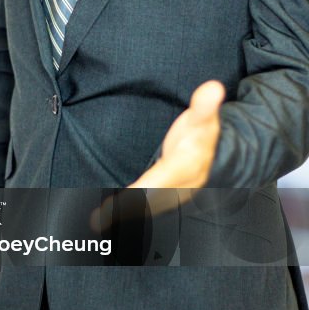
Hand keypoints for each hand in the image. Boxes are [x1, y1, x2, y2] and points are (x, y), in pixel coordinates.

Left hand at [91, 81, 224, 232]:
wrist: (212, 153)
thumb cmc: (202, 134)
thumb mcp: (203, 119)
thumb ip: (204, 106)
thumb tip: (212, 88)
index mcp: (186, 167)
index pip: (162, 181)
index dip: (144, 191)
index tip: (126, 197)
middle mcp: (180, 186)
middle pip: (152, 201)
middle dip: (128, 209)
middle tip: (99, 218)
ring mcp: (172, 195)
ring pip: (147, 208)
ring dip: (124, 215)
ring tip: (97, 222)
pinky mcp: (162, 197)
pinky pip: (144, 208)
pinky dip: (127, 213)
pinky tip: (104, 218)